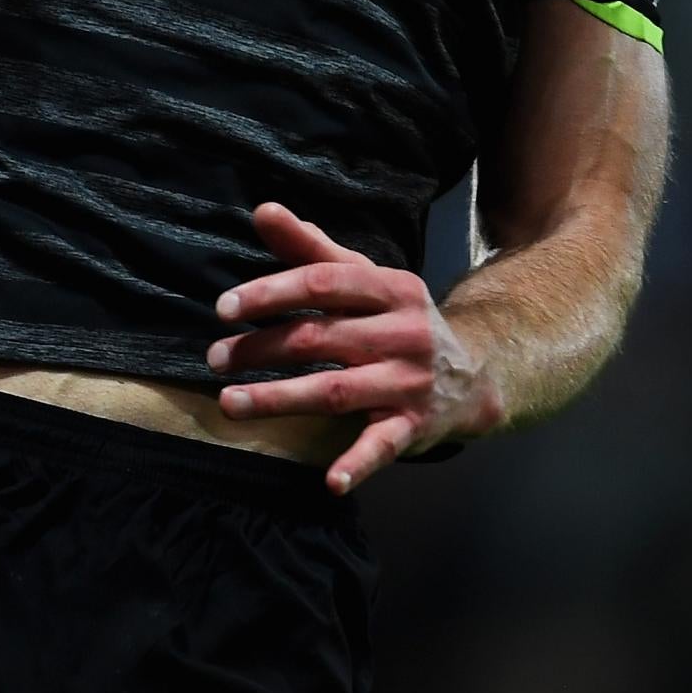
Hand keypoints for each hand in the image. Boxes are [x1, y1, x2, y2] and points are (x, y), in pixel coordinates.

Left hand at [208, 203, 506, 493]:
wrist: (475, 372)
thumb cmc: (398, 318)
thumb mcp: (366, 279)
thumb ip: (312, 249)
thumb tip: (263, 211)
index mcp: (390, 288)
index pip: (323, 284)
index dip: (272, 293)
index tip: (225, 309)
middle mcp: (403, 332)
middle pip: (321, 337)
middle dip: (262, 348)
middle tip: (216, 359)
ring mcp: (409, 381)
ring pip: (336, 390)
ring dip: (280, 398)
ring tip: (230, 403)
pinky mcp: (414, 426)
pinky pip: (383, 446)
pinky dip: (358, 464)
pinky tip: (330, 481)